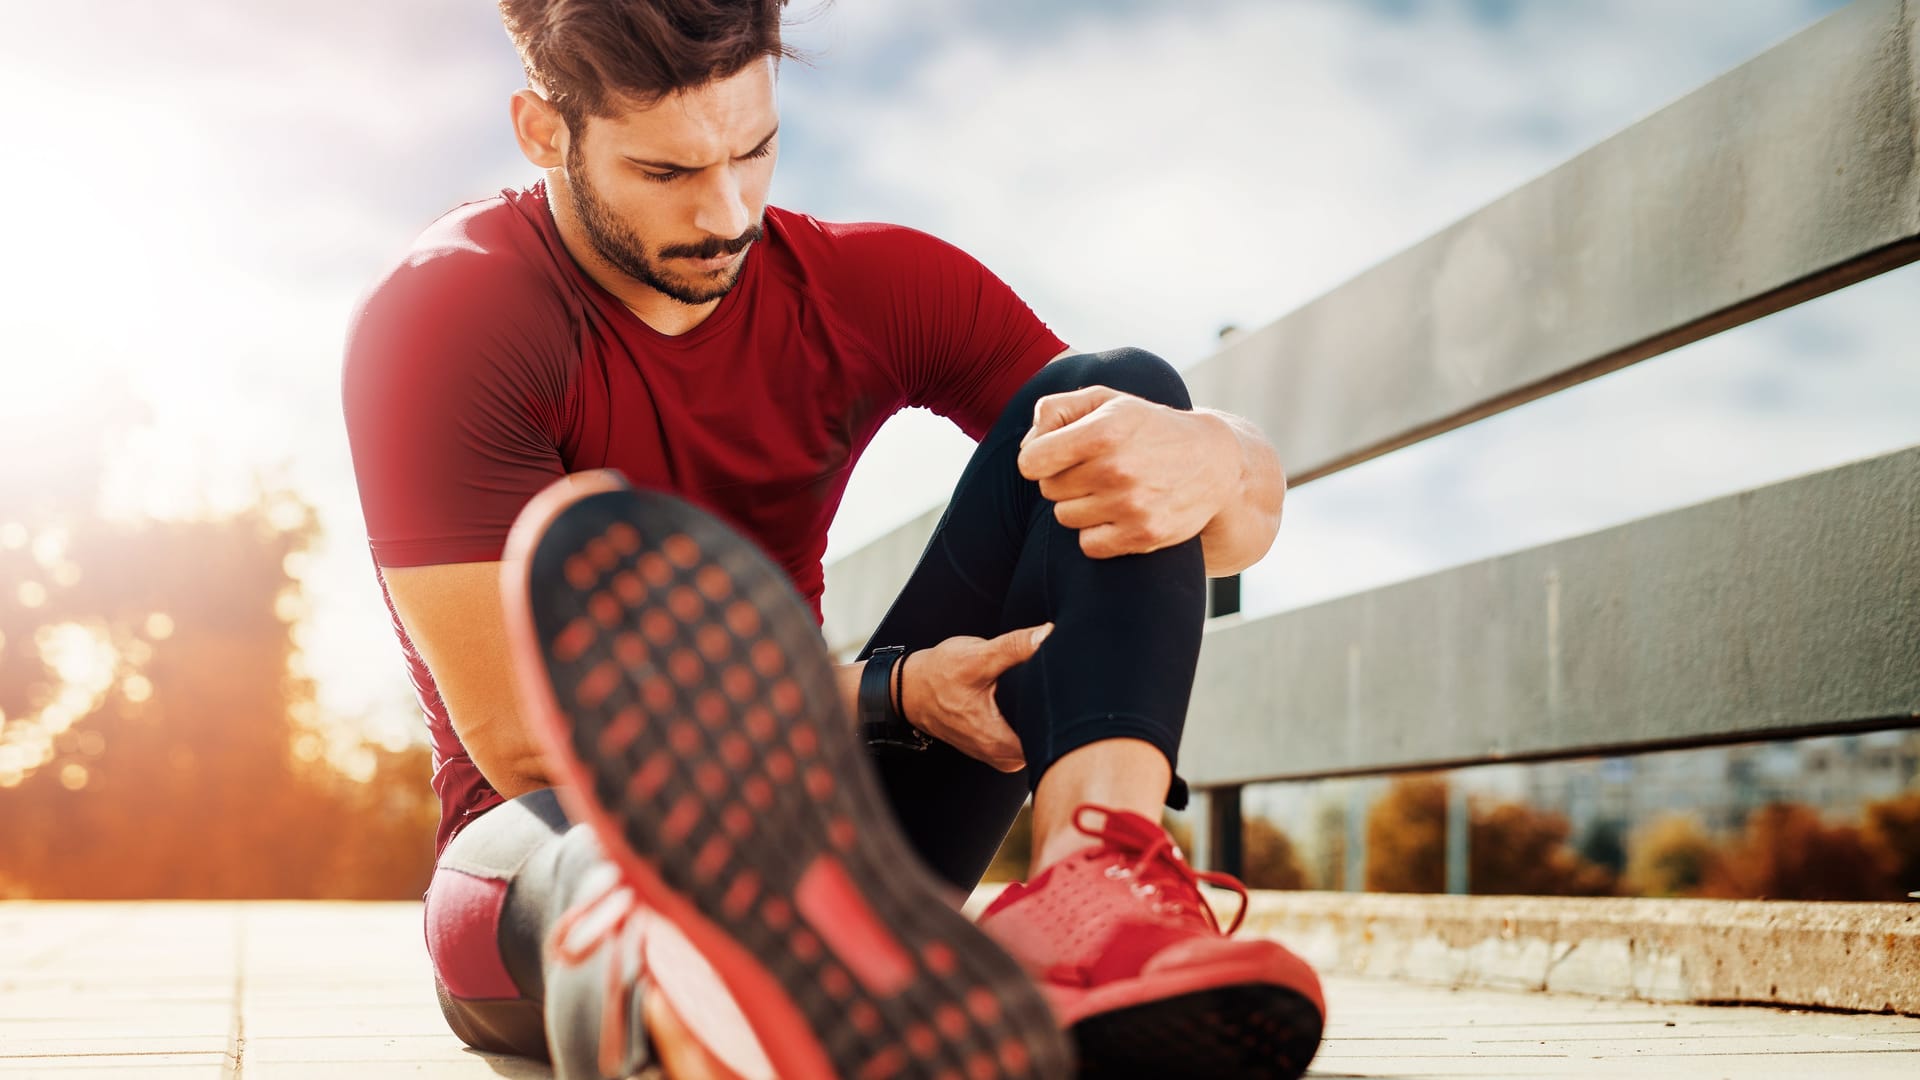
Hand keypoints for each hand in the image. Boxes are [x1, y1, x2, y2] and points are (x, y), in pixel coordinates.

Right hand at [899, 624, 1051, 771]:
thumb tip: (1047, 634)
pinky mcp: (999, 748)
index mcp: (1001, 743)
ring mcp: (1002, 755)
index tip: (1069, 687)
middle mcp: (1004, 757)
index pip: (1050, 738)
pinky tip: (1030, 697)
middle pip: (1048, 738)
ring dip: (1043, 713)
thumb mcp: (976, 658)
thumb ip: (1014, 648)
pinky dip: (1031, 717)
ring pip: (1038, 738)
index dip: (1065, 713)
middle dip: (1057, 711)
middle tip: (1059, 680)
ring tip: (1044, 686)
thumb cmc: (939, 676)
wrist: (911, 689)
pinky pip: (1027, 737)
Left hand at [1016, 386, 1239, 558]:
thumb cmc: (1147, 428)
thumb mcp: (1107, 401)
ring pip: (1065, 517)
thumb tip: (1030, 444)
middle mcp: (1117, 469)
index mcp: (1105, 430)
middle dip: (1064, 479)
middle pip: (1048, 489)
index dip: (1039, 457)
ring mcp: (1131, 505)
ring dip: (1081, 506)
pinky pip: (1088, 544)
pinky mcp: (1143, 536)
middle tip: (1096, 469)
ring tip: (1111, 489)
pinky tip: (1119, 514)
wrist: (1214, 463)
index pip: (1031, 461)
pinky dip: (1098, 533)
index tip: (1057, 454)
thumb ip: (1056, 409)